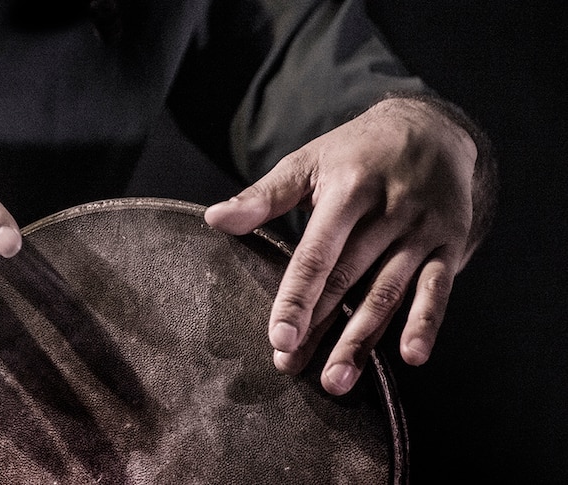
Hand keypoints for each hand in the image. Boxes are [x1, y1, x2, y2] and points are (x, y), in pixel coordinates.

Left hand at [205, 96, 478, 394]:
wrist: (433, 129)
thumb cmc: (356, 152)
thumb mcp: (309, 162)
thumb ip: (264, 196)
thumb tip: (214, 219)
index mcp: (348, 190)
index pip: (317, 253)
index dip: (297, 297)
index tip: (279, 338)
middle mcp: (389, 211)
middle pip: (349, 280)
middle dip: (319, 328)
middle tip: (290, 366)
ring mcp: (422, 229)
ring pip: (388, 292)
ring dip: (362, 340)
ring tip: (336, 380)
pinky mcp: (449, 244)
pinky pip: (439, 289)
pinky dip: (426, 323)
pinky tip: (411, 356)